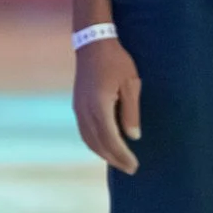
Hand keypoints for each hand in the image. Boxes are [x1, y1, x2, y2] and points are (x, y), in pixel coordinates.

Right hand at [72, 38, 141, 174]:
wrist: (92, 44)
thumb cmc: (116, 62)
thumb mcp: (130, 84)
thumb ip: (131, 112)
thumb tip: (133, 137)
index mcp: (99, 106)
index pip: (111, 139)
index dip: (122, 155)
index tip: (134, 165)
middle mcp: (85, 111)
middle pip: (98, 144)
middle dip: (114, 159)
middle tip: (130, 168)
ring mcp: (78, 109)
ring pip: (88, 140)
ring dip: (103, 154)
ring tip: (118, 161)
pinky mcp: (77, 106)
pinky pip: (84, 132)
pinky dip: (95, 144)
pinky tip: (105, 147)